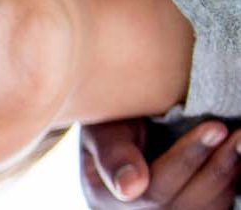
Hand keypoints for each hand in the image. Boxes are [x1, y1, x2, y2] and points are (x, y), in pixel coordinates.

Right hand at [81, 119, 239, 208]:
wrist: (122, 140)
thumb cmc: (111, 129)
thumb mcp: (101, 131)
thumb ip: (112, 154)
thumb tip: (130, 187)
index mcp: (108, 198)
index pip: (153, 187)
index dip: (187, 158)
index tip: (215, 128)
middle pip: (186, 203)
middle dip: (218, 166)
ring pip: (207, 208)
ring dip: (229, 175)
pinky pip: (216, 207)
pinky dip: (231, 184)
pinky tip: (237, 157)